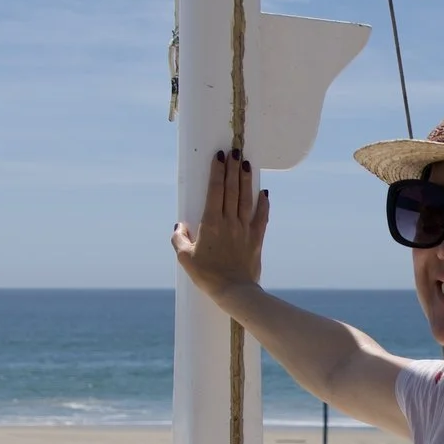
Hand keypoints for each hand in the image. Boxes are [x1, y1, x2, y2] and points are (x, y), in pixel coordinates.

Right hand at [172, 149, 268, 301]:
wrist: (235, 292)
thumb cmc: (208, 276)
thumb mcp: (185, 259)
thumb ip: (180, 239)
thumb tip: (179, 226)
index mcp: (211, 224)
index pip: (215, 191)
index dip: (218, 172)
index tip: (219, 157)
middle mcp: (230, 222)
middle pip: (232, 189)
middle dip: (232, 169)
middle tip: (234, 151)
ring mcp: (245, 229)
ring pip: (246, 199)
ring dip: (246, 180)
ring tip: (246, 163)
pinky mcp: (256, 240)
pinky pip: (261, 218)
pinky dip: (263, 204)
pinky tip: (264, 192)